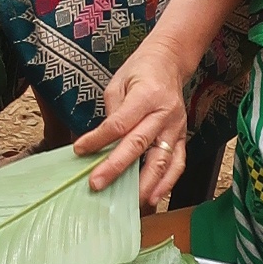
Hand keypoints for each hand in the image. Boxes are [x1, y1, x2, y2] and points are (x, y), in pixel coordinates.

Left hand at [76, 40, 191, 208]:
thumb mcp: (118, 84)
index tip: (79, 151)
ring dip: (146, 183)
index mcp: (146, 95)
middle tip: (97, 184)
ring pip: (162, 159)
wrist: (169, 62)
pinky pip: (178, 163)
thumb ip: (112, 114)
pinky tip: (154, 197)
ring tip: (130, 201)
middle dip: (117, 167)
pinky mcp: (182, 137)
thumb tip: (99, 145)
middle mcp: (164, 113)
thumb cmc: (140, 72)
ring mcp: (176, 127)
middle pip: (139, 144)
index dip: (98, 140)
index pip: (119, 123)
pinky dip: (168, 182)